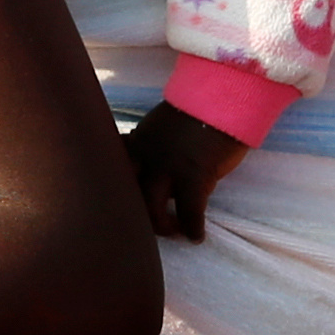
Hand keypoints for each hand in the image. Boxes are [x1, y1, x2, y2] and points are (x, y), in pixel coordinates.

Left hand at [124, 101, 248, 242]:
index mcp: (137, 142)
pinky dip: (193, 228)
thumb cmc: (197, 111)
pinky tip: (197, 236)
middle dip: (131, 213)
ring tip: (173, 231)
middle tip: (143, 223)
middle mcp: (145, 156)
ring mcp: (168, 167)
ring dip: (161, 225)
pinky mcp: (194, 176)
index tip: (116, 200)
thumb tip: (147, 167)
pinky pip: (190, 211)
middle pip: (125, 193)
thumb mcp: (160, 125)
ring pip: (151, 207)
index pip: (111, 170)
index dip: (111, 188)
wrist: (223, 97)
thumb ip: (150, 146)